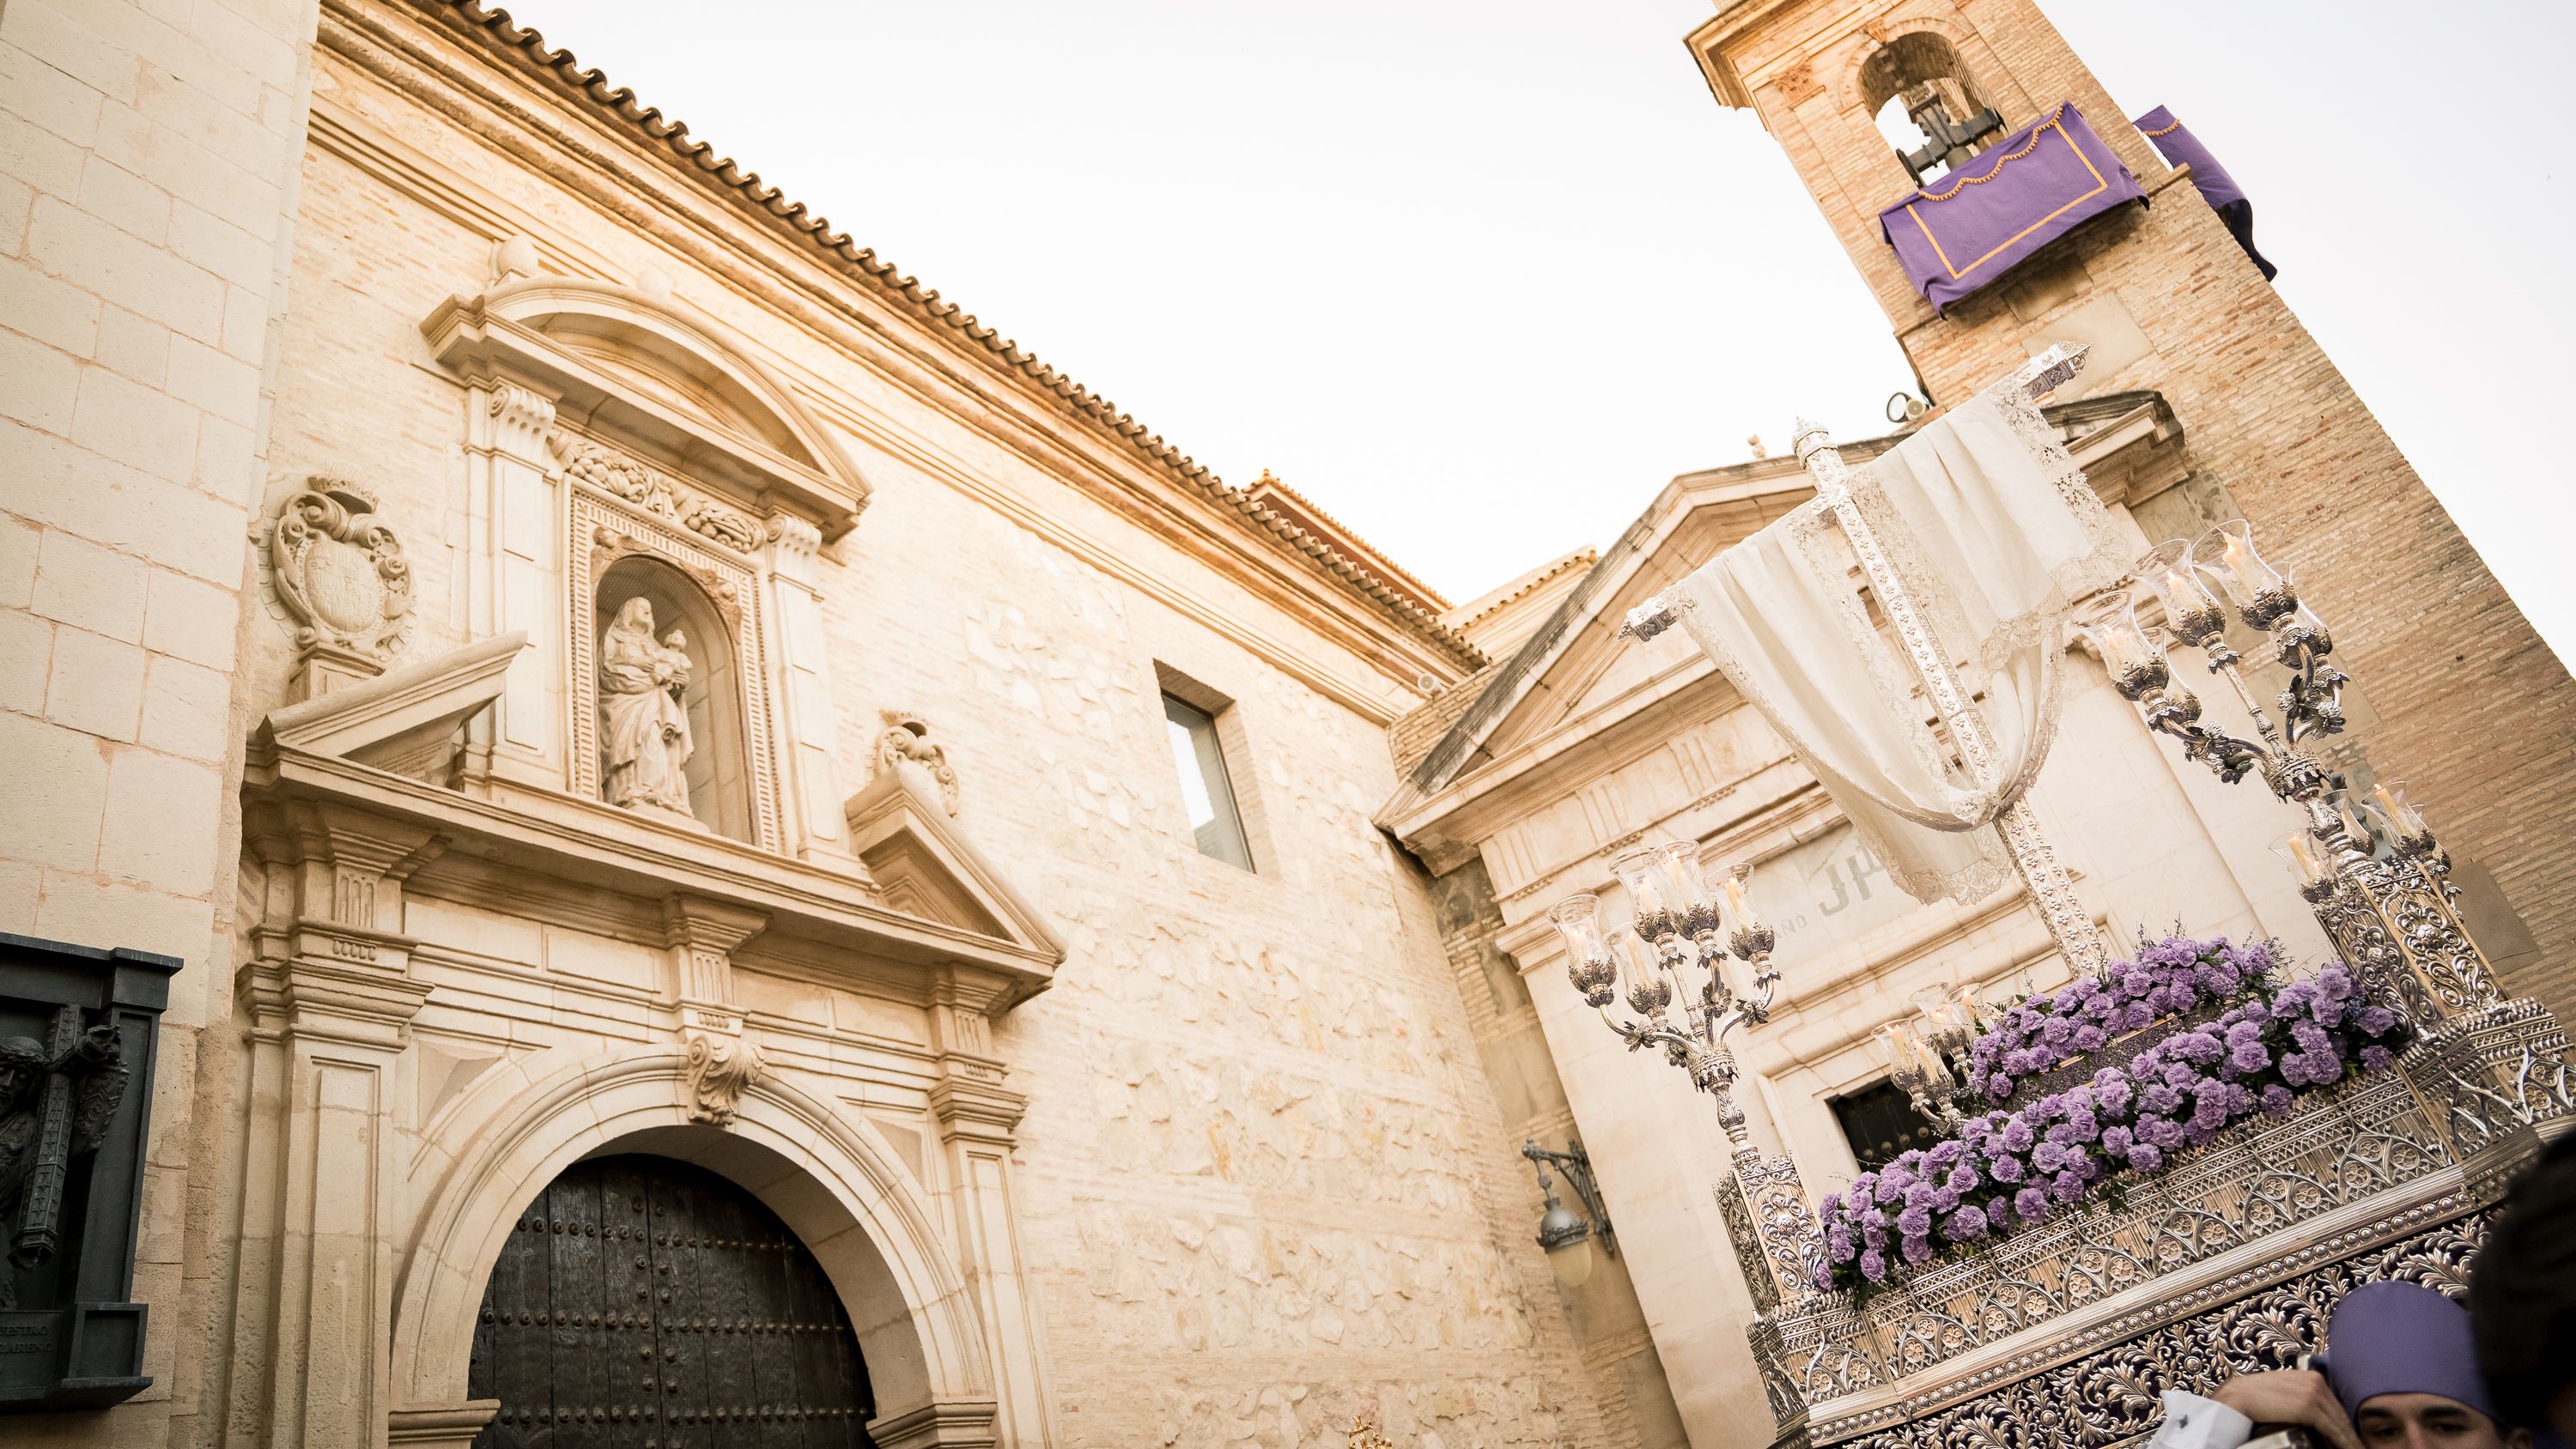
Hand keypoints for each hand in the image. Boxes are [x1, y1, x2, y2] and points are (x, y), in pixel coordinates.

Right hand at [2213, 1370, 2358, 1448]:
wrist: (2236, 1398)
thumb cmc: (2255, 1397)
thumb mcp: (2283, 1390)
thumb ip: (2300, 1395)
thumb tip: (2315, 1415)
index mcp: (2311, 1376)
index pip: (2335, 1405)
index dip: (2343, 1424)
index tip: (2350, 1438)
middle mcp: (2315, 1381)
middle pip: (2340, 1413)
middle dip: (2349, 1433)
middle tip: (2357, 1447)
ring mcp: (2312, 1393)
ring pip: (2339, 1422)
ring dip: (2349, 1440)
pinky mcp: (2308, 1408)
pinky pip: (2332, 1429)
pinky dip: (2342, 1442)